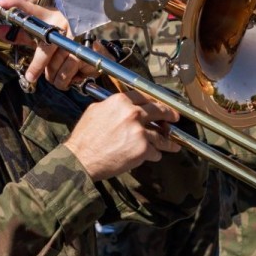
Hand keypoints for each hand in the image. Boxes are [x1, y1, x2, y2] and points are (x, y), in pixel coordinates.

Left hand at [0, 0, 96, 90]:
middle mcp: (65, 25)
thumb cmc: (61, 38)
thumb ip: (21, 34)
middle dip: (38, 67)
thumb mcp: (43, 34)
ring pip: (57, 67)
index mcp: (51, 17)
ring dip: (54, 76)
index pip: (30, 9)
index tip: (0, 4)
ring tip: (56, 72)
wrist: (93, 46)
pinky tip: (70, 74)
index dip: (16, 5)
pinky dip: (66, 80)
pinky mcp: (88, 54)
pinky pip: (69, 75)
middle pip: (45, 50)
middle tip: (31, 76)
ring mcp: (78, 39)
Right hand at [64, 90, 181, 180]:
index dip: (155, 101)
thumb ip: (112, 105)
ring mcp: (139, 132)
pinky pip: (155, 151)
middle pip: (159, 111)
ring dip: (167, 140)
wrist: (81, 159)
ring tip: (173, 144)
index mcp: (121, 101)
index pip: (145, 97)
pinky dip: (155, 154)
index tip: (160, 105)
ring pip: (161, 135)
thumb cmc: (85, 137)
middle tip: (174, 118)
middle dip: (169, 115)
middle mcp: (133, 114)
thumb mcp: (95, 110)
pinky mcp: (142, 149)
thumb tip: (122, 105)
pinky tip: (155, 155)